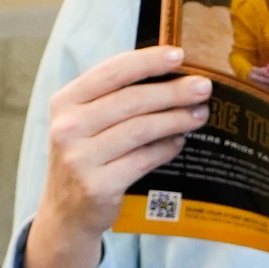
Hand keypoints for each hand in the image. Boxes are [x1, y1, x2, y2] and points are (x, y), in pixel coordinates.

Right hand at [21, 45, 211, 267]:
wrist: (66, 212)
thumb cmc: (86, 156)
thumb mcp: (86, 122)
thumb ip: (116, 98)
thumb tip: (172, 74)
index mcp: (65, 102)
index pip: (111, 72)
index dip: (147, 61)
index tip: (179, 55)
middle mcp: (67, 128)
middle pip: (131, 101)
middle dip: (172, 92)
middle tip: (203, 88)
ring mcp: (80, 159)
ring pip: (140, 130)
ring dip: (175, 119)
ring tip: (199, 114)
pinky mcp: (98, 186)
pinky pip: (143, 160)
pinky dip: (166, 148)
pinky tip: (180, 141)